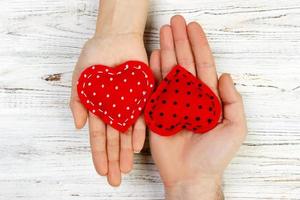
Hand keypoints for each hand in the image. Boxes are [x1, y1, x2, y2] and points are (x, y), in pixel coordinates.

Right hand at [69, 0, 148, 186]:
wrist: (115, 39)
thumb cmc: (95, 57)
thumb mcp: (80, 80)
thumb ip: (77, 102)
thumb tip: (77, 126)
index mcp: (99, 108)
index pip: (98, 137)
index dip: (98, 155)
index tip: (101, 171)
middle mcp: (115, 111)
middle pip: (113, 141)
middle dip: (113, 161)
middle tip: (115, 180)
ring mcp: (129, 105)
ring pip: (127, 134)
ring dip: (126, 152)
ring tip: (126, 170)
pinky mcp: (143, 97)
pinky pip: (142, 117)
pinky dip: (139, 132)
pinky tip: (137, 147)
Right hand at [149, 15, 246, 198]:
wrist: (190, 175)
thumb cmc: (214, 155)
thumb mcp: (234, 128)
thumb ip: (232, 101)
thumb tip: (226, 75)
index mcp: (207, 98)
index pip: (203, 65)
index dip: (199, 45)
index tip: (193, 27)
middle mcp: (189, 96)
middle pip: (185, 63)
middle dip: (181, 41)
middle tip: (175, 21)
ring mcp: (172, 101)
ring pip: (169, 70)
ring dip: (167, 50)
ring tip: (164, 31)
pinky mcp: (157, 110)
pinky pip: (155, 87)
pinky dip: (155, 70)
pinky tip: (155, 54)